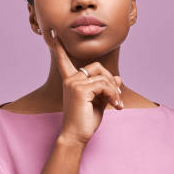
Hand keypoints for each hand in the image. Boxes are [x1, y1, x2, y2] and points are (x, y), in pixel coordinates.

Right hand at [43, 26, 123, 144]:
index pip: (64, 62)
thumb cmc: (85, 121)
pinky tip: (115, 105)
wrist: (76, 136)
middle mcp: (70, 80)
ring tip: (117, 104)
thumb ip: (106, 88)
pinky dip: (113, 95)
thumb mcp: (99, 102)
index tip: (55, 36)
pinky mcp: (80, 90)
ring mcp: (74, 83)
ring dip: (115, 91)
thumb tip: (119, 78)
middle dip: (111, 80)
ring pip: (103, 77)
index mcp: (71, 81)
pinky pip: (104, 85)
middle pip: (97, 67)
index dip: (60, 49)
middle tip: (117, 96)